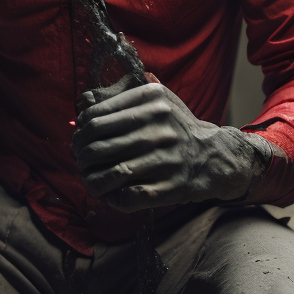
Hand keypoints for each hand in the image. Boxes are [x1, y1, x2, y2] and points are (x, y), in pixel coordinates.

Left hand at [72, 81, 264, 210]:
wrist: (213, 156)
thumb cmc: (174, 126)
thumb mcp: (155, 100)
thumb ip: (120, 96)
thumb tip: (84, 102)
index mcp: (151, 100)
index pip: (95, 118)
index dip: (81, 130)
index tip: (81, 137)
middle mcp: (159, 127)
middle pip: (97, 145)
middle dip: (81, 155)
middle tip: (80, 158)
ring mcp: (165, 158)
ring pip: (110, 173)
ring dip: (91, 178)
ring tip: (88, 177)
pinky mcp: (170, 187)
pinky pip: (127, 196)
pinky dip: (112, 196)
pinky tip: (109, 192)